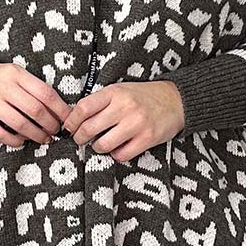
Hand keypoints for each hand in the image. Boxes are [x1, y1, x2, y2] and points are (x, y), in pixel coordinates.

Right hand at [0, 62, 70, 146]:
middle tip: (55, 131)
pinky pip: (0, 134)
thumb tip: (58, 109)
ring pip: (19, 124)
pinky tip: (21, 141)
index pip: (45, 93)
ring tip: (43, 138)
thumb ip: (32, 88)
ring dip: (36, 135)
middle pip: (35, 110)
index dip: (60, 109)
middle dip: (50, 125)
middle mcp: (2, 85)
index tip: (68, 119)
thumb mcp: (14, 75)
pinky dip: (14, 141)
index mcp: (15, 73)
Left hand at [61, 80, 184, 161]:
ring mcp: (136, 123)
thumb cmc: (144, 97)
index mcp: (115, 92)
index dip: (71, 121)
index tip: (69, 128)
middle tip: (80, 140)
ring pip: (103, 145)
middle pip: (89, 128)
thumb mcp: (121, 91)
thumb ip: (101, 102)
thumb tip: (75, 119)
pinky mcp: (147, 138)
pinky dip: (116, 154)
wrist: (176, 100)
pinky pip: (122, 154)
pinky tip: (119, 148)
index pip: (83, 108)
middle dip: (80, 138)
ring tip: (100, 144)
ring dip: (98, 147)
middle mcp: (125, 107)